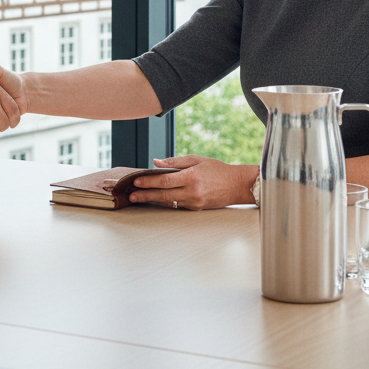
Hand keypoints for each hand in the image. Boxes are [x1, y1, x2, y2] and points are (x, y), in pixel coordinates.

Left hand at [128, 155, 257, 209]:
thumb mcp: (196, 159)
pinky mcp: (197, 208)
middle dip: (146, 195)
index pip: (165, 180)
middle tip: (131, 195)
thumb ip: (175, 162)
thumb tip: (156, 163)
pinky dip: (167, 201)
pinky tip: (157, 198)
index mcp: (191, 177)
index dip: (149, 181)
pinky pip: (178, 204)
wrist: (237, 185)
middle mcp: (192, 192)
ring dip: (153, 200)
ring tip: (139, 198)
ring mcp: (194, 202)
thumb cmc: (217, 169)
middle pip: (164, 194)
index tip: (137, 181)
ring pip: (169, 202)